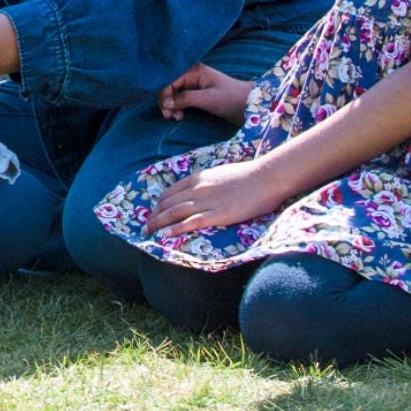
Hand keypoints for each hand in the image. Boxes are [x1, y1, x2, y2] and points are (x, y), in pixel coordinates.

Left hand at [144, 158, 287, 236]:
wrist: (265, 177)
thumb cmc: (247, 175)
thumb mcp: (219, 174)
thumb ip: (207, 183)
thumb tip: (200, 191)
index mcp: (198, 178)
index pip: (170, 192)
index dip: (159, 204)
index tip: (154, 212)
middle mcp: (197, 189)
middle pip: (168, 204)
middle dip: (154, 215)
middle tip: (146, 226)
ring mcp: (206, 202)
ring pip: (174, 213)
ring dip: (158, 223)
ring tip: (147, 232)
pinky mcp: (217, 214)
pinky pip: (191, 222)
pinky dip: (175, 229)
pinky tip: (164, 235)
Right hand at [160, 63, 252, 123]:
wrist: (250, 106)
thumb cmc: (231, 99)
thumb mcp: (208, 99)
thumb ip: (185, 99)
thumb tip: (165, 103)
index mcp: (194, 71)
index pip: (170, 81)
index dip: (165, 95)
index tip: (166, 112)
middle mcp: (192, 75)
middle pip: (170, 87)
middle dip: (167, 102)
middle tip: (170, 117)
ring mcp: (195, 85)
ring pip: (175, 94)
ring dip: (172, 106)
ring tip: (177, 118)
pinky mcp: (198, 95)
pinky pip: (181, 99)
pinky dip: (178, 108)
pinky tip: (181, 116)